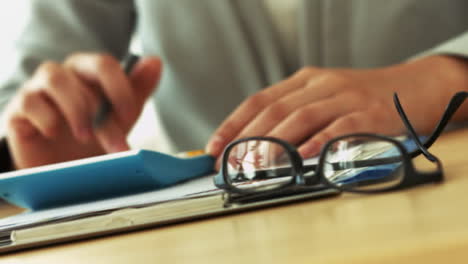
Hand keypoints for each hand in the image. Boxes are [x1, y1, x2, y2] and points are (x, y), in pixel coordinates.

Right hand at [3, 53, 161, 168]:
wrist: (62, 169)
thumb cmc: (93, 137)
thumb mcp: (121, 117)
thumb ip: (137, 89)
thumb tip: (156, 61)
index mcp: (89, 72)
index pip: (105, 64)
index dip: (120, 88)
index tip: (128, 116)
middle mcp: (64, 74)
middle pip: (84, 70)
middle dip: (104, 111)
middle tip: (115, 143)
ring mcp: (39, 88)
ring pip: (55, 77)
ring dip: (76, 108)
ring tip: (85, 136)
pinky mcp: (20, 109)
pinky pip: (30, 101)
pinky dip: (46, 118)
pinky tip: (55, 134)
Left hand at [206, 55, 467, 162]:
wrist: (415, 86)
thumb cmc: (364, 97)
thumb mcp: (325, 95)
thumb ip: (296, 113)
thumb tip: (259, 145)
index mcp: (305, 79)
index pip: (259, 100)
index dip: (233, 124)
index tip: (215, 147)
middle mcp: (321, 84)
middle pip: (275, 110)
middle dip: (248, 139)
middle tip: (233, 164)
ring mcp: (345, 97)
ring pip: (301, 117)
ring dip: (275, 144)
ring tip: (257, 165)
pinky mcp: (369, 114)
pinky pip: (338, 128)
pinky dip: (317, 143)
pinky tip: (302, 157)